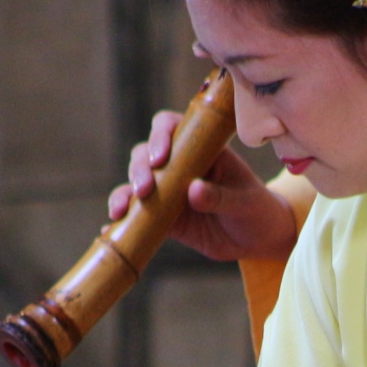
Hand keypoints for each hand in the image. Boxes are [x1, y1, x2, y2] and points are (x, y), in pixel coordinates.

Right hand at [108, 110, 297, 262]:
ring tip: (121, 210)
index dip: (159, 136)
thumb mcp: (245, 202)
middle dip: (139, 169)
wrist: (256, 239)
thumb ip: (221, 196)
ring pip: (135, 183)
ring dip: (124, 193)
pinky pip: (136, 215)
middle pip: (145, 154)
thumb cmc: (255, 209)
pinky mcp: (161, 216)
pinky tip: (110, 228)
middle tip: (146, 189)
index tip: (161, 158)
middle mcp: (178, 164)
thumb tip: (193, 190)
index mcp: (199, 147)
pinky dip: (121, 220)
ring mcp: (166, 190)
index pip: (170, 127)